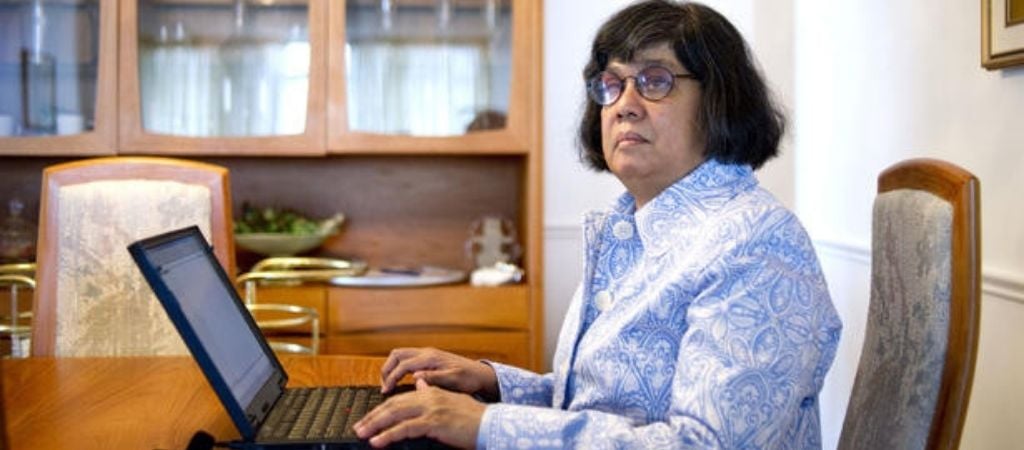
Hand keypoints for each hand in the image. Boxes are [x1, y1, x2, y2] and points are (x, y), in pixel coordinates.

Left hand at [354, 378, 484, 448]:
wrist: (490, 424)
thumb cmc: (473, 418)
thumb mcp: (451, 400)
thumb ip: (432, 391)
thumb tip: (420, 383)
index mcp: (431, 391)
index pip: (399, 399)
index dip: (382, 409)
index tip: (369, 419)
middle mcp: (428, 396)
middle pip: (393, 405)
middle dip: (373, 417)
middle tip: (359, 427)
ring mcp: (431, 409)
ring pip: (395, 415)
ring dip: (375, 425)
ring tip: (362, 434)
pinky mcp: (433, 422)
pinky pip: (404, 429)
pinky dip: (388, 435)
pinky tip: (377, 441)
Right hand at [379, 347, 498, 400]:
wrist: (481, 374)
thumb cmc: (469, 378)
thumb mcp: (453, 380)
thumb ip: (434, 377)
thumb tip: (416, 376)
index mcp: (430, 357)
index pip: (403, 365)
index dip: (391, 378)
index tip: (386, 391)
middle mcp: (427, 353)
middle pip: (397, 355)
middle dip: (387, 369)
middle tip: (384, 386)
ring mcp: (427, 354)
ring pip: (401, 355)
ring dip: (392, 367)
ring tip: (389, 384)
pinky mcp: (429, 359)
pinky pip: (408, 359)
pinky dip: (399, 368)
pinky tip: (400, 381)